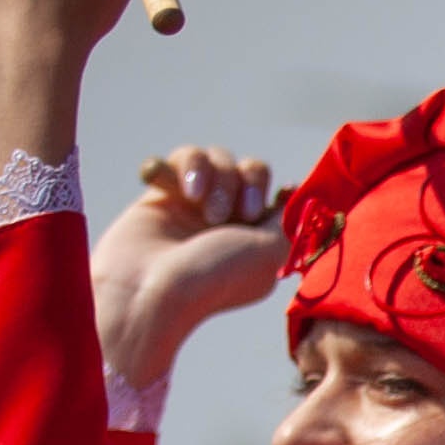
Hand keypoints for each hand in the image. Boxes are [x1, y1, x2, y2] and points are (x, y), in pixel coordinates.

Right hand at [91, 144, 287, 390]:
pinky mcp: (164, 192)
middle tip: (240, 214)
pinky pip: (187, 156)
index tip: (275, 202)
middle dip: (250, 183)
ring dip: (220, 179)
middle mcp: (229, 223)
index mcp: (260, 241)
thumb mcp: (271, 251)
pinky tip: (186, 192)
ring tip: (205, 211)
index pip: (280, 197)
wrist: (149, 289)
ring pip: (220, 159)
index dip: (281, 192)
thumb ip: (289, 219)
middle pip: (253, 171)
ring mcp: (195, 206)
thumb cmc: (216, 275)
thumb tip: (294, 192)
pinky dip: (191, 167)